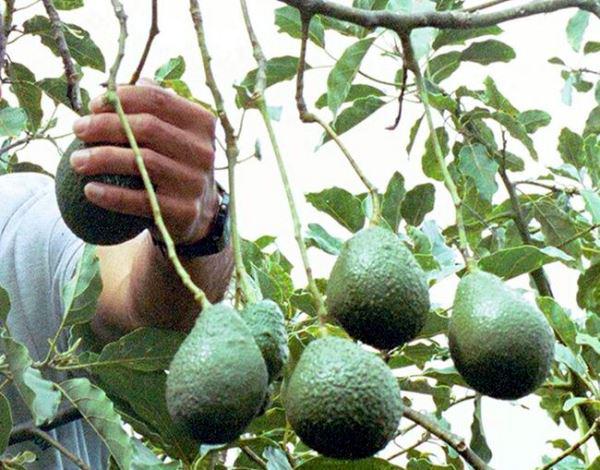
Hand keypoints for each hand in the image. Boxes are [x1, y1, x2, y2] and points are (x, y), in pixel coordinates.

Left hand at [70, 81, 217, 244]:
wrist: (199, 212)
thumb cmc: (177, 163)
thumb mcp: (177, 132)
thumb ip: (158, 108)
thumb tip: (127, 83)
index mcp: (201, 122)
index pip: (158, 99)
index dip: (121, 98)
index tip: (93, 106)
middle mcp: (203, 150)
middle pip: (148, 127)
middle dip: (105, 125)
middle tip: (78, 129)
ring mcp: (195, 181)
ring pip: (142, 161)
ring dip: (102, 158)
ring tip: (76, 160)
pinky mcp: (185, 210)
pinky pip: (141, 200)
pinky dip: (111, 195)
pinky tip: (89, 190)